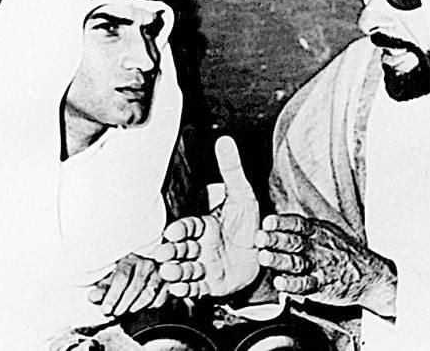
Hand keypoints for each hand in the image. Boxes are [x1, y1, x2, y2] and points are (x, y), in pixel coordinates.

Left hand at [88, 252, 169, 316]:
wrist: (140, 281)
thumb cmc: (122, 281)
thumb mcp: (109, 284)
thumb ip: (101, 290)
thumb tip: (92, 297)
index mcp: (129, 259)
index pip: (122, 276)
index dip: (112, 295)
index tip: (106, 309)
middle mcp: (147, 263)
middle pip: (135, 286)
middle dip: (123, 304)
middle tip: (114, 314)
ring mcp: (160, 273)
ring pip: (149, 294)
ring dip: (135, 307)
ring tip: (126, 312)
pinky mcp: (169, 285)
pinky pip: (160, 300)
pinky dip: (149, 308)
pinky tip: (139, 307)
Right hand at [159, 136, 259, 297]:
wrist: (266, 253)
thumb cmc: (250, 224)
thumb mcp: (243, 195)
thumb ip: (232, 169)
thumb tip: (225, 140)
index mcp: (203, 226)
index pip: (187, 227)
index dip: (180, 230)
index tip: (172, 232)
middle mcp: (199, 247)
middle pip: (180, 250)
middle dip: (171, 252)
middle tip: (164, 254)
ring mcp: (204, 266)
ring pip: (185, 269)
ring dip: (175, 272)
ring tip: (170, 272)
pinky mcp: (211, 285)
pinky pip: (196, 288)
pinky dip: (187, 290)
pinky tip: (180, 289)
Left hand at [255, 214, 397, 316]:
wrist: (370, 275)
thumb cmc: (341, 252)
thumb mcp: (327, 232)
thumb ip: (303, 228)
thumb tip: (273, 222)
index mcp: (318, 232)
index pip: (298, 224)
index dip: (282, 222)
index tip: (268, 222)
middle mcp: (318, 248)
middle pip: (294, 242)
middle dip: (275, 239)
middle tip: (260, 238)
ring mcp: (320, 267)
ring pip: (296, 263)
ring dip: (279, 260)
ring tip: (264, 257)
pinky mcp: (322, 286)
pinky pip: (305, 285)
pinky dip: (292, 284)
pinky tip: (280, 282)